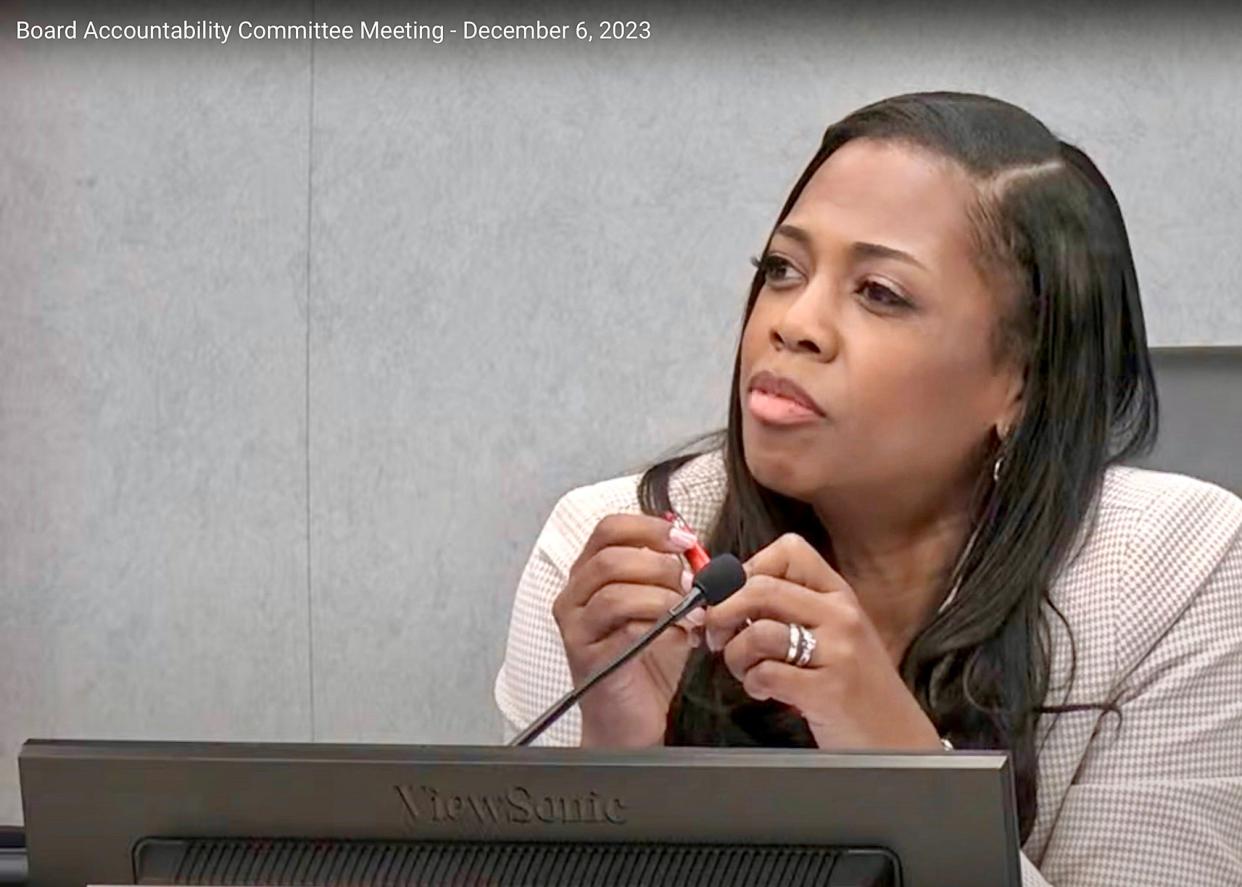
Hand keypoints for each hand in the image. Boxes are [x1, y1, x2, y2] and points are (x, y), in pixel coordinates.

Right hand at [553, 513, 702, 747]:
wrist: (630, 720)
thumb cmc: (646, 662)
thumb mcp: (663, 608)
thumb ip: (673, 577)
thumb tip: (699, 552)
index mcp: (588, 575)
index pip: (608, 530)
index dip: (649, 528)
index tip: (685, 539)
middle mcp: (574, 597)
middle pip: (610, 558)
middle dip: (660, 565)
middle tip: (689, 584)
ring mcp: (576, 628)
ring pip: (614, 593)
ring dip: (662, 598)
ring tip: (689, 613)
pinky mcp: (587, 659)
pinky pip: (622, 631)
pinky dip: (659, 628)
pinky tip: (681, 635)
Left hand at [704, 533, 941, 750]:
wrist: (898, 740)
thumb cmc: (856, 687)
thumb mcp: (835, 636)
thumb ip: (793, 610)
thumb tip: (728, 593)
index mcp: (840, 595)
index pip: (788, 550)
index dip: (748, 570)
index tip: (735, 597)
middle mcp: (841, 616)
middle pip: (760, 588)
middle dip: (723, 612)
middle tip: (717, 636)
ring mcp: (838, 652)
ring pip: (758, 631)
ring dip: (735, 654)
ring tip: (744, 671)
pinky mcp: (829, 691)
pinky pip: (766, 673)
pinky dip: (752, 683)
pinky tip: (763, 691)